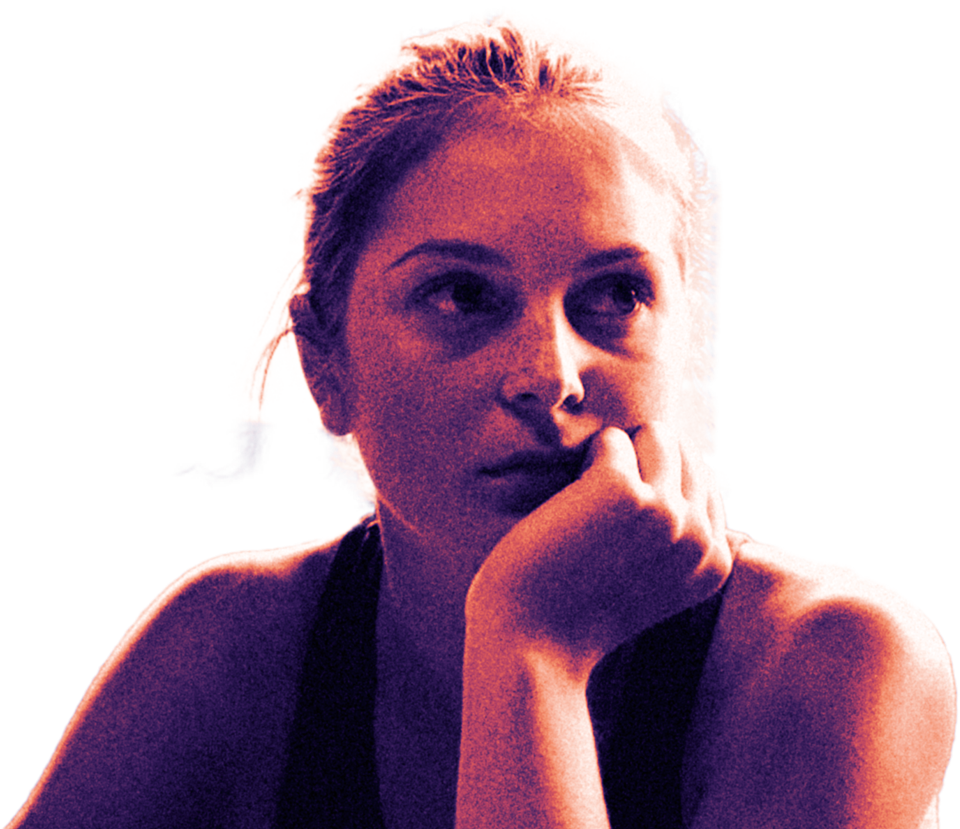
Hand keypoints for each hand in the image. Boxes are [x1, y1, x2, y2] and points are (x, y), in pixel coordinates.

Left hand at [464, 422, 734, 680]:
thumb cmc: (577, 606)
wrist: (530, 642)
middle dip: (641, 461)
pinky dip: (584, 458)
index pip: (705, 480)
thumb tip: (703, 467)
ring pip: (656, 434)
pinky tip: (569, 502)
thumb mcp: (652, 577)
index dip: (657, 483)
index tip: (621, 525)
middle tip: (601, 509)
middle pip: (684, 450)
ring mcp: (666, 512)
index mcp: (715, 561)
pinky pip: (611, 439)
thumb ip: (682, 531)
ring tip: (587, 502)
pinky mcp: (624, 491)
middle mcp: (700, 537)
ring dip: (615, 454)